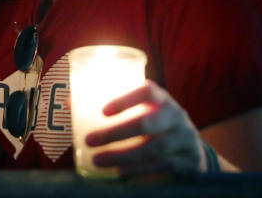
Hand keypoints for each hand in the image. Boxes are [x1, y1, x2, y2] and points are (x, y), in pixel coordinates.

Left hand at [86, 81, 206, 176]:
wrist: (192, 148)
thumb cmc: (155, 122)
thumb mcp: (142, 110)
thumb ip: (111, 106)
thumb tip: (68, 103)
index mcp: (161, 98)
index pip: (147, 91)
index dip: (125, 99)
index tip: (103, 111)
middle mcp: (175, 116)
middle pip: (146, 123)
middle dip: (115, 133)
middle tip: (90, 140)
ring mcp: (183, 139)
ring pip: (152, 148)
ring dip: (122, 155)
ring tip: (97, 159)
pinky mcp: (186, 161)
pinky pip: (160, 166)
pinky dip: (137, 170)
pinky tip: (119, 172)